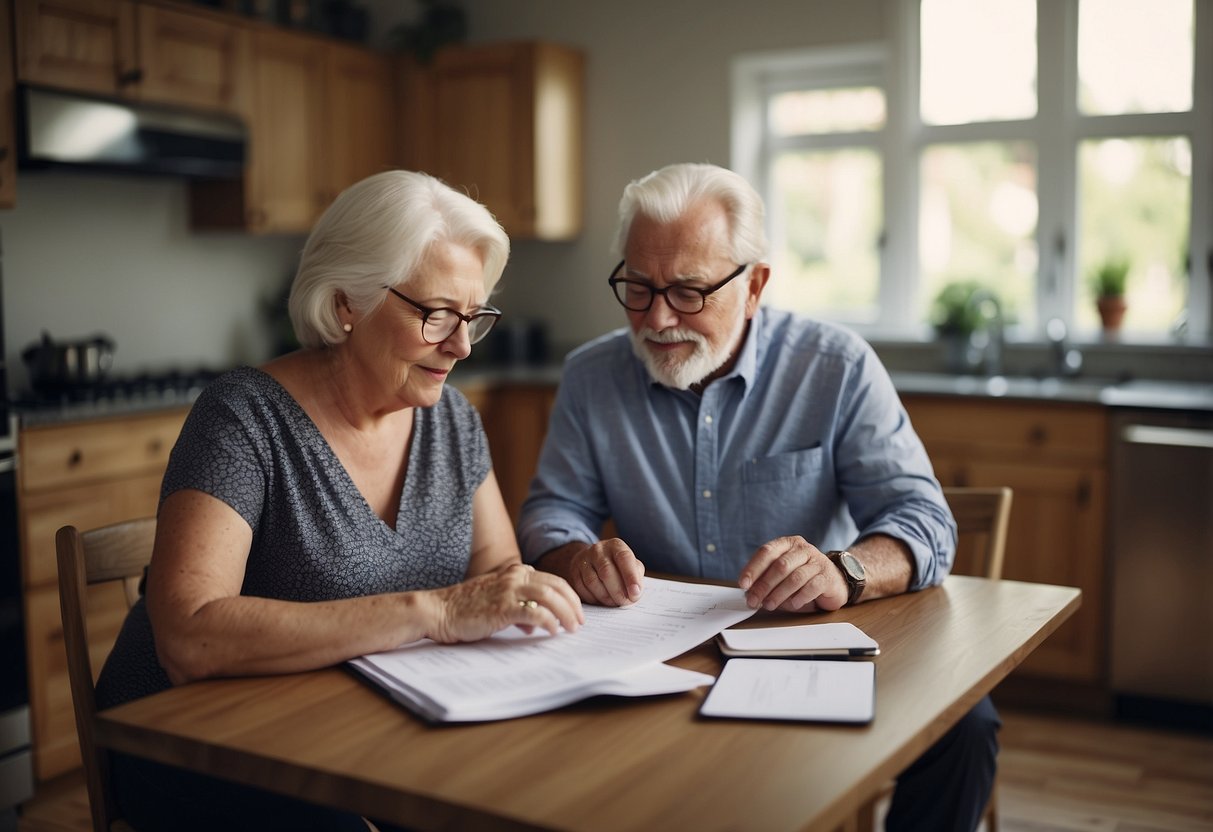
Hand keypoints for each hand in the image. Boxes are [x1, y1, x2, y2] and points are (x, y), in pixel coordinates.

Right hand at [427, 563, 583, 642]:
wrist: (439, 610)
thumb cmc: (466, 608)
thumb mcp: (496, 601)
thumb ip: (518, 607)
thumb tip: (535, 624)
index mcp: (515, 572)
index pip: (552, 580)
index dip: (568, 596)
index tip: (576, 612)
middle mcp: (514, 576)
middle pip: (556, 586)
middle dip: (573, 604)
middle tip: (580, 622)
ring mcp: (508, 590)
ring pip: (550, 596)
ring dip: (565, 613)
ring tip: (571, 628)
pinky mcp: (502, 607)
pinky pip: (535, 612)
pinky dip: (549, 621)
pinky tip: (552, 631)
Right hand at [540, 539, 643, 606]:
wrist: (594, 561)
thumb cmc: (618, 567)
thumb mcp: (631, 566)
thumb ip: (637, 577)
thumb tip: (635, 592)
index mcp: (616, 545)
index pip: (624, 558)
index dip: (630, 576)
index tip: (635, 593)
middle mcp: (598, 549)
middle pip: (606, 572)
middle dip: (617, 591)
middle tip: (624, 602)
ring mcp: (584, 559)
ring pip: (592, 582)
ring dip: (605, 597)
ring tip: (614, 603)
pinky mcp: (574, 571)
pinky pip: (582, 588)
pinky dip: (593, 598)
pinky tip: (601, 601)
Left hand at [738, 536, 847, 612]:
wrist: (834, 581)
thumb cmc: (803, 579)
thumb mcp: (781, 576)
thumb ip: (766, 580)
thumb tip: (749, 592)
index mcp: (787, 544)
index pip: (766, 552)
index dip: (753, 568)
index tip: (743, 584)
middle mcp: (802, 549)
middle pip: (780, 566)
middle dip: (764, 585)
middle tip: (754, 601)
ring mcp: (817, 561)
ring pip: (795, 577)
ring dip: (779, 594)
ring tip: (769, 605)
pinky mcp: (828, 576)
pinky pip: (811, 587)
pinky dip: (799, 597)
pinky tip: (793, 605)